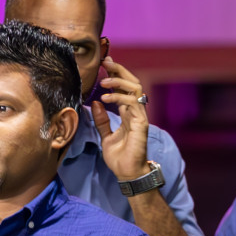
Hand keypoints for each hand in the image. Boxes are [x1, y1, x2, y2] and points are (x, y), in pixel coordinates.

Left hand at [92, 57, 150, 181]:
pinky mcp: (141, 123)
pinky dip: (119, 98)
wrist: (127, 173)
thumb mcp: (105, 136)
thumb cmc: (119, 157)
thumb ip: (102, 120)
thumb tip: (95, 102)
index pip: (124, 88)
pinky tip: (105, 98)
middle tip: (106, 62)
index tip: (105, 63)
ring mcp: (140, 116)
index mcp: (128, 112)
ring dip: (119, 81)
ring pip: (135, 89)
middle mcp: (136, 111)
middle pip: (132, 83)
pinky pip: (133, 103)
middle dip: (120, 70)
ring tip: (103, 80)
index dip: (116, 74)